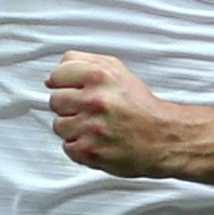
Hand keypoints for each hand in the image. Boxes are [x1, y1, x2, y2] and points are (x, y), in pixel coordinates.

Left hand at [45, 51, 200, 177]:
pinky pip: (67, 147)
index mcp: (99, 75)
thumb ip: (82, 63)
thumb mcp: (116, 70)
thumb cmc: (139, 105)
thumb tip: (50, 78)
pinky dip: (79, 147)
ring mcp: (91, 127)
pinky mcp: (89, 151)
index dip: (64, 84)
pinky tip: (96, 141)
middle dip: (69, 106)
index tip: (75, 90)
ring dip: (74, 128)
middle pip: (55, 101)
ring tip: (95, 126)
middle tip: (91, 110)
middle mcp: (94, 99)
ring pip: (58, 125)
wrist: (162, 137)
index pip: (57, 75)